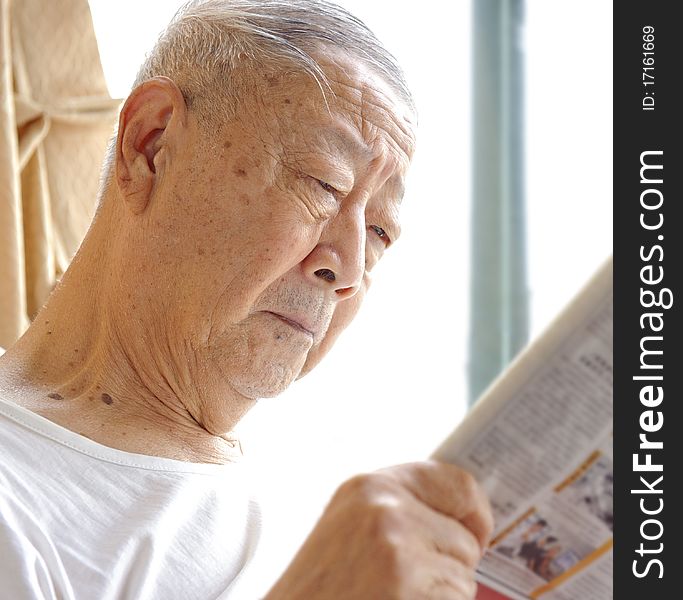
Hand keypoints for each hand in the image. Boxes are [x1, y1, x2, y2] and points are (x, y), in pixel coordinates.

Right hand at [265, 461, 493, 599]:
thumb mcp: (352, 527)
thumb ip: (401, 509)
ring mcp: (397, 545)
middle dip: (450, 567)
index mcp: (371, 485)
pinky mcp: (405, 582)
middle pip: (466, 538)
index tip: (479, 533)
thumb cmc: (322, 587)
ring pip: (463, 577)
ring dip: (440, 595)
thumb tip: (465, 512)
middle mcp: (385, 505)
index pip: (458, 481)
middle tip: (406, 582)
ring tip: (392, 594)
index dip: (477, 511)